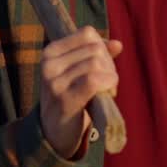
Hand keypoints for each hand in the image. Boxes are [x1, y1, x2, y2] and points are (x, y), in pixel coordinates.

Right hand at [39, 26, 122, 158]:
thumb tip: (118, 44)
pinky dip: (108, 84)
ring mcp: (54, 82)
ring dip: (110, 77)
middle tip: (106, 83)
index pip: (87, 34)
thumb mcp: (78, 71)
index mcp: (50, 52)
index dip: (102, 47)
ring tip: (106, 91)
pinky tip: (108, 93)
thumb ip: (97, 55)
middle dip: (108, 64)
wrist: (54, 132)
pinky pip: (94, 79)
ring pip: (96, 63)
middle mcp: (49, 64)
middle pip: (95, 49)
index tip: (102, 66)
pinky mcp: (65, 99)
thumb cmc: (70, 98)